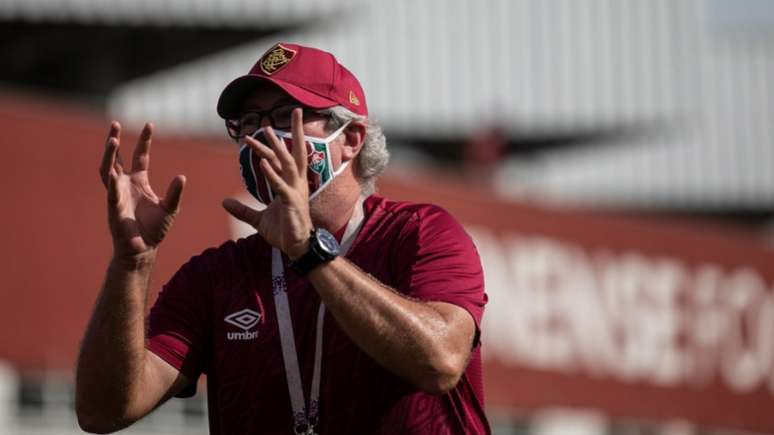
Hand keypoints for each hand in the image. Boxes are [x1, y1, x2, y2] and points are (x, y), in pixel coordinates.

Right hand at [99, 122, 185, 259]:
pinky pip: (111, 194)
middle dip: (114, 141)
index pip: (140, 156)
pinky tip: (114, 176)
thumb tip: (182, 177)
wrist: (143, 249)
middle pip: (117, 158)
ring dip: (109, 155)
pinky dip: (112, 185)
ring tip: (112, 140)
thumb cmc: (155, 229)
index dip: (144, 141)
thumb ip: (175, 193)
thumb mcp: (170, 208)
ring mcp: (116, 195)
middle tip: (115, 123)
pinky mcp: (113, 208)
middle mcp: (125, 185)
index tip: (149, 124)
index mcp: (139, 182)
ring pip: (107, 170)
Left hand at [223, 109, 312, 259]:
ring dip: (275, 147)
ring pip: (286, 163)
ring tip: (266, 132)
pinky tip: (262, 162)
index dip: (275, 143)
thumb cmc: (284, 232)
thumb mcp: (258, 219)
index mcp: (291, 184)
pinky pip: (280, 184)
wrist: (296, 248)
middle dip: (296, 130)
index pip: (284, 158)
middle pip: (294, 151)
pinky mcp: (291, 202)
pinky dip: (271, 173)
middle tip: (295, 110)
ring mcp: (295, 191)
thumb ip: (242, 209)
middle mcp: (296, 183)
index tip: (266, 129)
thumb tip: (224, 202)